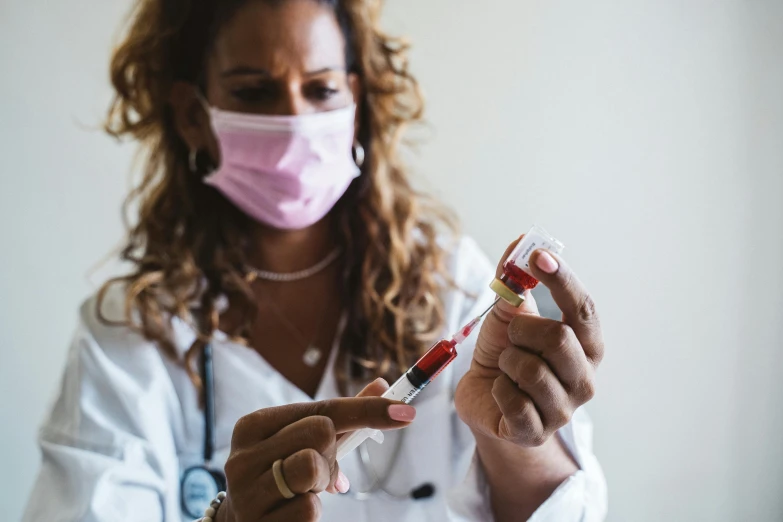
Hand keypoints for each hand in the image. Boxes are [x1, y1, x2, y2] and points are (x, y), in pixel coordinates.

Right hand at [217, 379, 414, 521]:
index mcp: (254, 426)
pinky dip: (310, 513)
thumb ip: (342, 417)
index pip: (324, 409)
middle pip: (321, 432)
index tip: (406, 412)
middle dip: (331, 454)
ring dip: (321, 483)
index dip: (368, 409)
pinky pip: (308, 511)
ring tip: (305, 490)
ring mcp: (245, 492)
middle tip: (319, 471)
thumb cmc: (281, 476)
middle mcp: (242, 455)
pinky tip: (291, 513)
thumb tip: (381, 385)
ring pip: (311, 468)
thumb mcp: (304, 443)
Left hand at [455, 238, 603, 446]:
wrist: (482, 400)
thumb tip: (522, 240)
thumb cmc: (504, 354)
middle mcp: (584, 377)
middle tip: (511, 335)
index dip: (563, 280)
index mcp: (585, 345)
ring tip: (505, 367)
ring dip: (506, 361)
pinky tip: (500, 391)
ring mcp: (564, 409)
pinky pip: (513, 401)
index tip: (538, 255)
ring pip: (531, 371)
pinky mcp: (536, 432)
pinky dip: (497, 389)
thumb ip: (515, 281)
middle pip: (560, 339)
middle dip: (523, 330)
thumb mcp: (507, 315)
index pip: (584, 309)